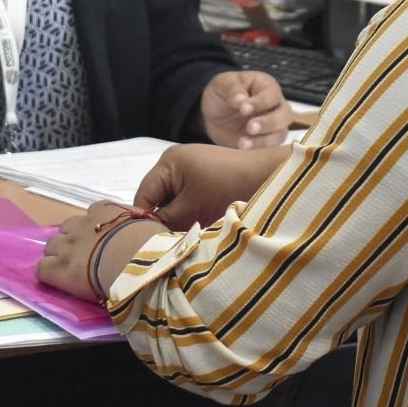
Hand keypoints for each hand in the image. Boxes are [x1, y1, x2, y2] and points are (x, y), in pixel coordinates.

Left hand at [37, 200, 168, 301]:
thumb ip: (139, 223)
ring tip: (72, 271)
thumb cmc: (151, 245)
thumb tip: (143, 227)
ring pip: (51, 246)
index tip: (104, 242)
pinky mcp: (58, 269)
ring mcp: (67, 246)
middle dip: (73, 241)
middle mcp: (82, 225)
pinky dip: (49, 274)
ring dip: (59, 256)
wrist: (137, 264)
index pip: (92, 215)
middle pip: (67, 229)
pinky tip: (61, 282)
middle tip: (86, 257)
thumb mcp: (150, 224)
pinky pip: (42, 269)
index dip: (95, 229)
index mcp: (105, 211)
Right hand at [133, 143, 291, 228]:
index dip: (142, 220)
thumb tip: (147, 235)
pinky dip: (188, 214)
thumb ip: (166, 220)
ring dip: (176, 219)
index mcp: (168, 162)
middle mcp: (176, 163)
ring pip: (172, 201)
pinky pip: (187, 199)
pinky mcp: (205, 179)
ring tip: (180, 238)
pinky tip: (194, 229)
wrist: (266, 177)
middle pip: (156, 198)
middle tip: (164, 243)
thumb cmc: (226, 187)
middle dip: (160, 220)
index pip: (144, 195)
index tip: (146, 243)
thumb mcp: (191, 207)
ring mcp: (191, 170)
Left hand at [201, 70, 291, 149]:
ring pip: (281, 133)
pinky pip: (271, 146)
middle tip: (249, 127)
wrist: (212, 115)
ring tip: (242, 143)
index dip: (260, 102)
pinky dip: (258, 148)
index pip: (272, 94)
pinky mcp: (267, 140)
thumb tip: (241, 99)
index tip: (243, 108)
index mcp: (266, 85)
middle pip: (285, 114)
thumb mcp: (221, 84)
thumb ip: (231, 89)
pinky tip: (243, 146)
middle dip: (269, 122)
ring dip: (264, 140)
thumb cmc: (221, 93)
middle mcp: (275, 104)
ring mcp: (274, 124)